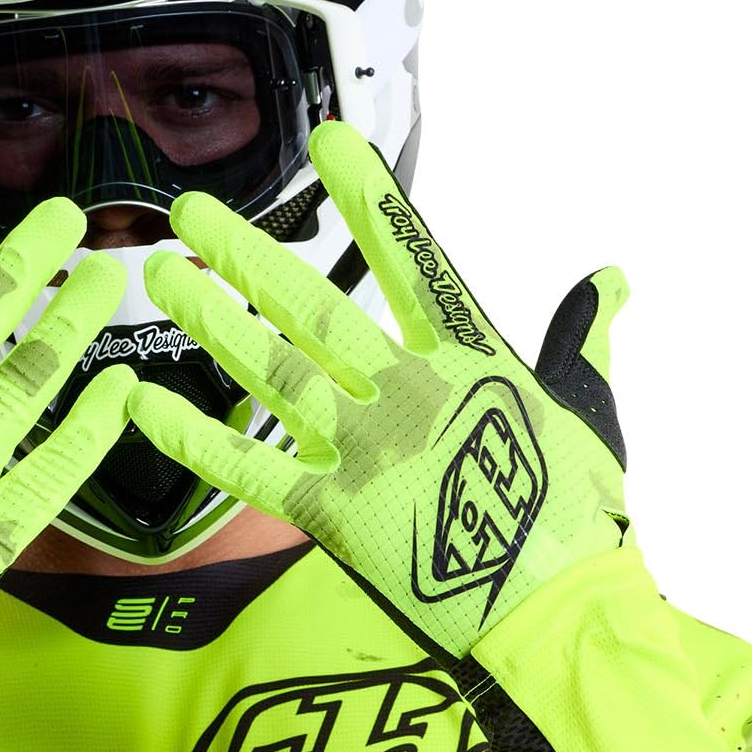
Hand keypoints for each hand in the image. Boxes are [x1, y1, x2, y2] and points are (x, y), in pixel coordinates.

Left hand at [127, 122, 628, 660]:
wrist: (555, 608)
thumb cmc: (577, 515)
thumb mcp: (588, 410)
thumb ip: (581, 339)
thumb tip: (608, 281)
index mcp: (470, 359)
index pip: (410, 260)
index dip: (368, 200)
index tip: (327, 143)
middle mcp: (406, 392)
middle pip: (312, 309)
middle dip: (248, 256)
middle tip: (191, 211)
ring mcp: (362, 450)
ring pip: (271, 371)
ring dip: (213, 321)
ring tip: (164, 276)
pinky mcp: (330, 511)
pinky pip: (245, 468)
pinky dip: (190, 437)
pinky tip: (142, 403)